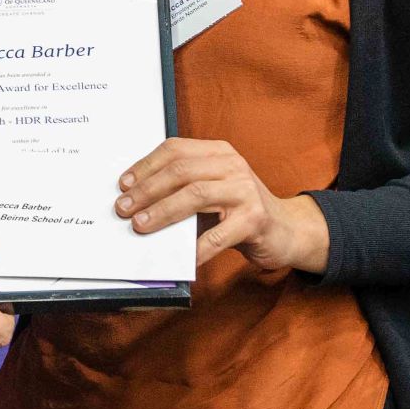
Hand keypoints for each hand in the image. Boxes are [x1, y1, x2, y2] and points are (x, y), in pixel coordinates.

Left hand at [117, 138, 329, 276]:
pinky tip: (180, 258)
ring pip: (195, 196)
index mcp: (219, 152)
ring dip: (163, 212)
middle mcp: (233, 166)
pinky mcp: (255, 220)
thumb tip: (137, 202)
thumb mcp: (214, 190)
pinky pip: (217, 236)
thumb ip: (184, 188)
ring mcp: (246, 191)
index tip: (123, 185)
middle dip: (147, 190)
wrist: (286, 230)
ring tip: (140, 225)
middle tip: (124, 208)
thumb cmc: (239, 210)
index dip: (145, 166)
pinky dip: (194, 249)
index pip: (176, 150)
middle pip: (181, 171)